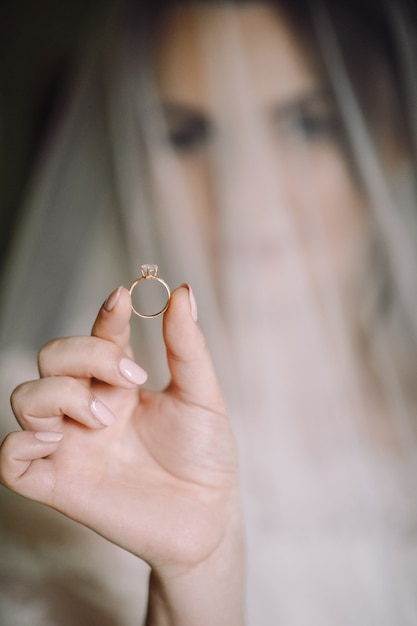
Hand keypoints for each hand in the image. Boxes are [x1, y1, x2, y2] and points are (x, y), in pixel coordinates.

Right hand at [0, 285, 239, 578]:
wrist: (209, 517)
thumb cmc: (206, 456)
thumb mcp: (201, 396)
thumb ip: (186, 346)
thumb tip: (182, 291)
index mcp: (120, 384)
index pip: (97, 337)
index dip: (104, 315)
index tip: (122, 299)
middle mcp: (90, 407)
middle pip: (52, 357)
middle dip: (83, 355)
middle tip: (130, 378)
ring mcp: (72, 444)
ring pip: (24, 397)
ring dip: (58, 395)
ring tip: (103, 419)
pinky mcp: (59, 484)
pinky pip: (11, 458)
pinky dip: (22, 442)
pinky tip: (59, 441)